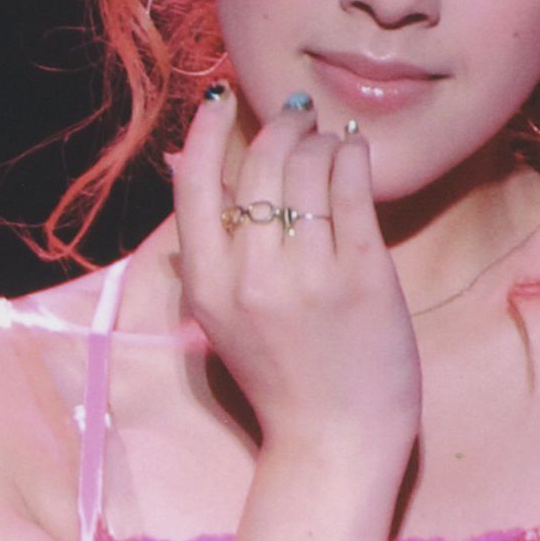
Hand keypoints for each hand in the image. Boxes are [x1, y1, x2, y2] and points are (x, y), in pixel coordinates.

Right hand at [172, 88, 421, 463]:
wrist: (334, 440)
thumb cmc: (280, 377)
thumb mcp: (218, 316)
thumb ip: (203, 246)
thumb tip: (177, 163)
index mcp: (207, 286)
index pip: (194, 182)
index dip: (205, 130)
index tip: (221, 99)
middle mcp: (252, 277)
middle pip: (259, 165)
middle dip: (280, 124)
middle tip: (298, 112)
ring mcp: (309, 278)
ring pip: (307, 169)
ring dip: (319, 140)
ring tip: (329, 139)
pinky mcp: (362, 278)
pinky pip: (353, 192)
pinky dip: (352, 159)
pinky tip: (354, 154)